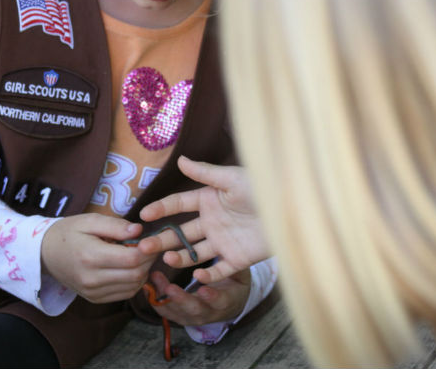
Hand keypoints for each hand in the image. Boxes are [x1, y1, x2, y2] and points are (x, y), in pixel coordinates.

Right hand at [41, 213, 156, 303]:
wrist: (45, 254)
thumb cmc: (68, 232)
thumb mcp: (90, 220)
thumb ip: (116, 225)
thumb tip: (139, 231)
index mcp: (91, 256)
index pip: (132, 258)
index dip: (148, 249)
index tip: (151, 238)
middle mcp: (92, 279)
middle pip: (136, 274)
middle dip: (148, 260)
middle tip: (149, 245)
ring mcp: (93, 292)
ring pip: (133, 286)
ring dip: (143, 271)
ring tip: (138, 255)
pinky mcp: (95, 299)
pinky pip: (125, 293)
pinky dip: (134, 281)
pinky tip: (130, 267)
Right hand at [138, 156, 268, 282]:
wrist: (293, 209)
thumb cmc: (263, 187)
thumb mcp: (231, 178)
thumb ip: (204, 172)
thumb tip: (180, 159)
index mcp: (208, 200)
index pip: (178, 204)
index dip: (161, 209)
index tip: (143, 215)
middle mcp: (211, 221)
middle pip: (180, 232)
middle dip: (161, 239)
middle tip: (142, 247)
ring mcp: (222, 241)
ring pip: (194, 252)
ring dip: (179, 257)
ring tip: (166, 259)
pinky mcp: (237, 259)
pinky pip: (219, 270)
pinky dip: (208, 275)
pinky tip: (198, 276)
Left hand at [146, 270, 250, 325]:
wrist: (228, 302)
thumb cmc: (233, 282)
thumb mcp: (238, 273)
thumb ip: (234, 263)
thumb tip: (233, 246)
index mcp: (226, 301)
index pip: (220, 301)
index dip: (211, 296)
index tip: (203, 288)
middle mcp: (208, 312)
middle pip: (194, 309)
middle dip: (181, 299)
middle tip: (170, 288)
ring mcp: (193, 317)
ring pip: (177, 311)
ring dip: (164, 297)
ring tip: (155, 278)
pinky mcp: (180, 316)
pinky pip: (166, 312)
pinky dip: (156, 300)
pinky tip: (147, 285)